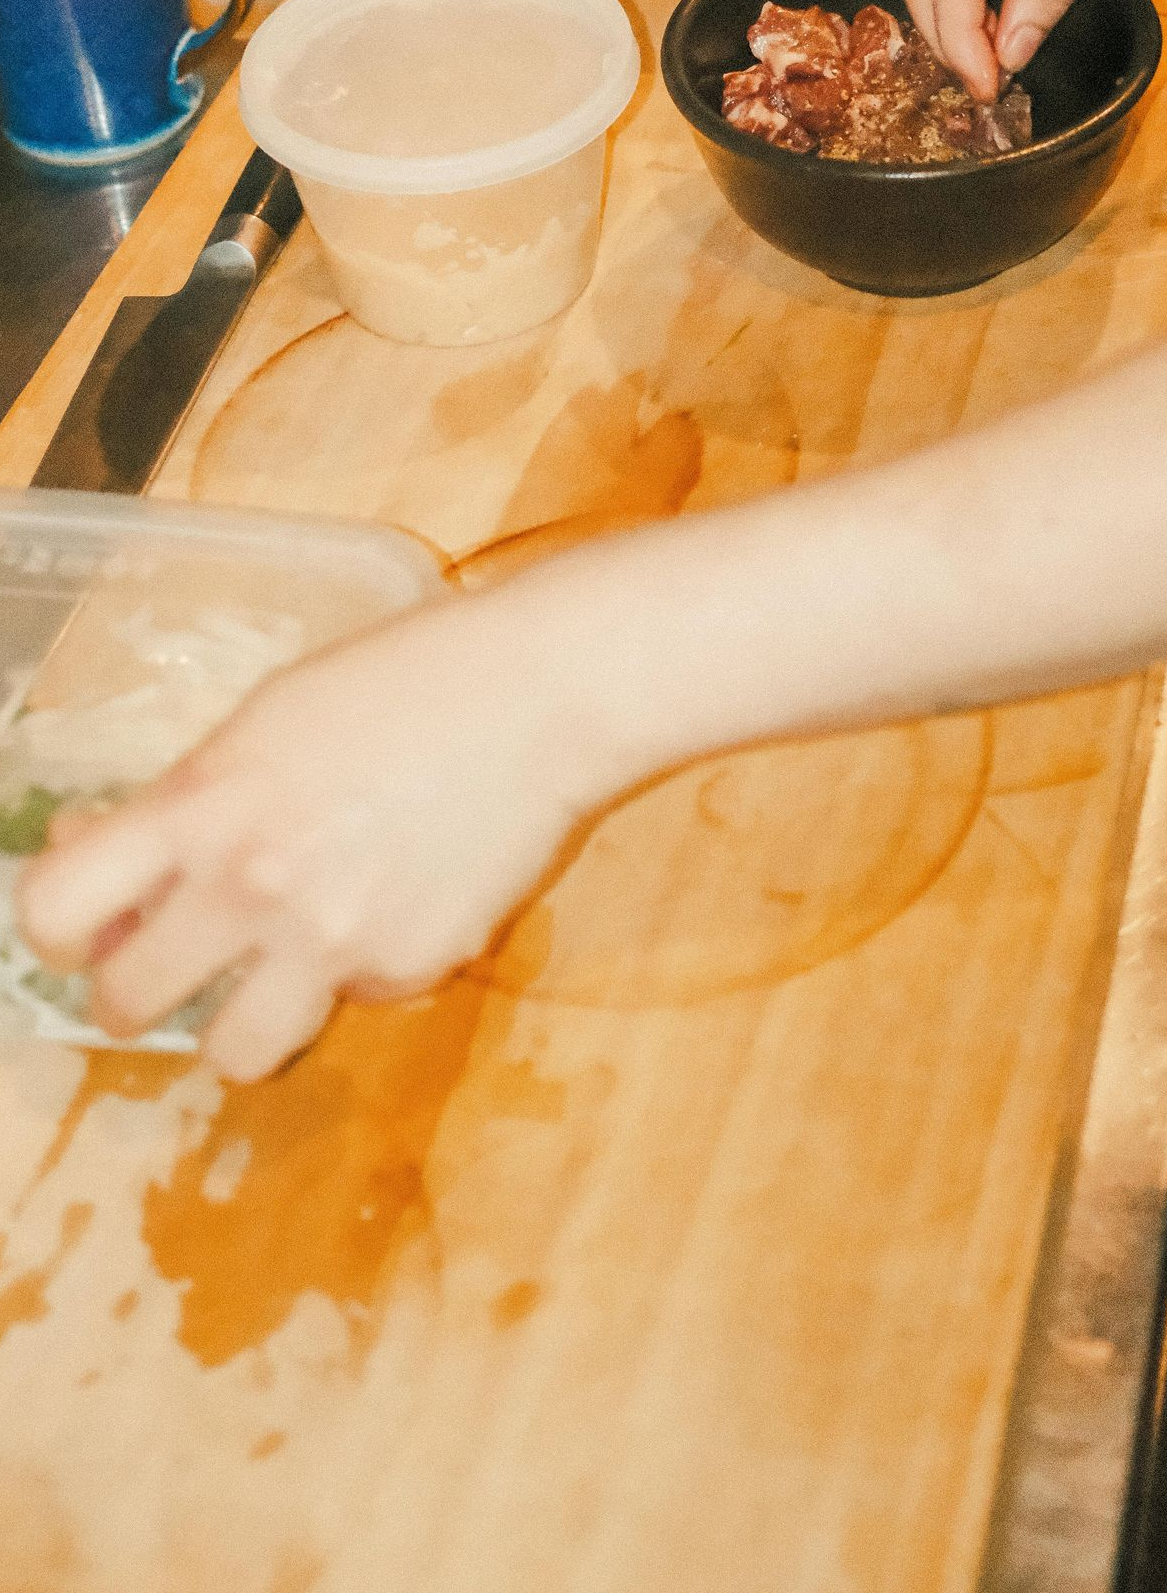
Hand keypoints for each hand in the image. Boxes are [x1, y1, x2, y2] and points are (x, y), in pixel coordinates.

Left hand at [16, 596, 599, 1081]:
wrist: (541, 698)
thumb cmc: (400, 682)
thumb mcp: (267, 720)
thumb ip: (190, 799)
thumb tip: (118, 865)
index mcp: (206, 806)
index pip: (57, 910)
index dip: (57, 929)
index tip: (85, 923)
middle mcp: (257, 888)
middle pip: (128, 1007)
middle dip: (137, 989)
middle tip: (170, 961)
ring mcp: (336, 943)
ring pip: (233, 1055)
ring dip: (237, 1019)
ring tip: (272, 968)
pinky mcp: (412, 973)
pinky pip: (351, 1002)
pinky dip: (358, 968)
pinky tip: (396, 896)